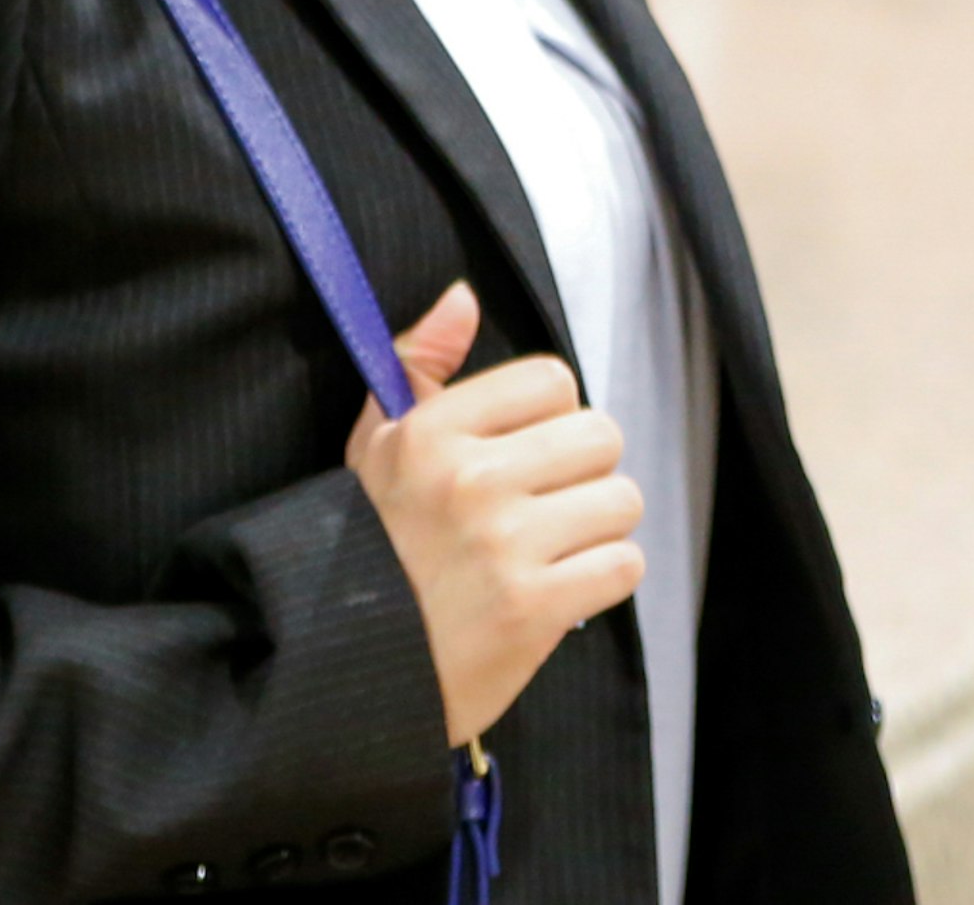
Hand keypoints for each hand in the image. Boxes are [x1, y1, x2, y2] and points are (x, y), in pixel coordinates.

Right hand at [345, 282, 645, 746]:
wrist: (349, 675)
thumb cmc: (369, 550)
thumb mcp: (374, 449)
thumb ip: (418, 362)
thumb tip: (464, 296)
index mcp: (430, 431)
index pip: (554, 380)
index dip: (548, 417)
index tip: (520, 453)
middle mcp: (469, 480)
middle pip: (601, 435)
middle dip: (581, 473)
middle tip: (541, 507)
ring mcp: (504, 546)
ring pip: (621, 500)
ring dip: (597, 529)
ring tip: (550, 550)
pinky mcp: (532, 610)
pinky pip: (623, 565)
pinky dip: (602, 580)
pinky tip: (559, 590)